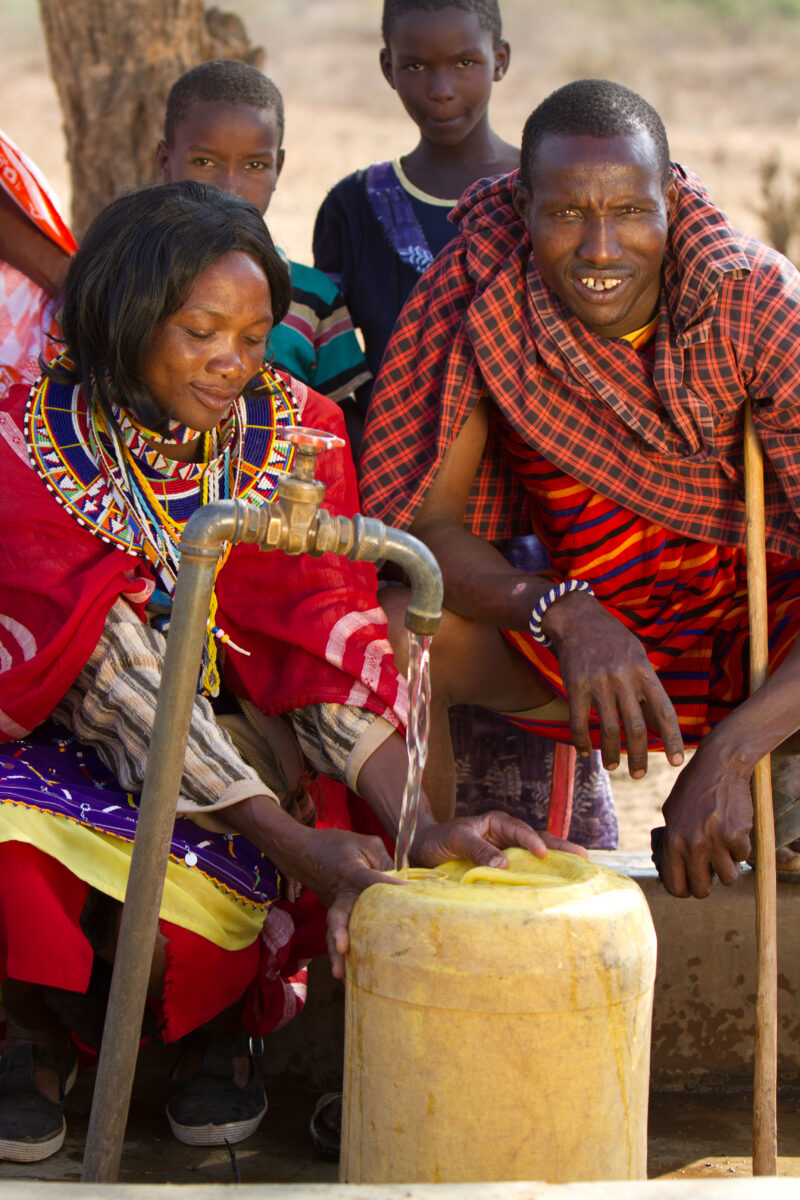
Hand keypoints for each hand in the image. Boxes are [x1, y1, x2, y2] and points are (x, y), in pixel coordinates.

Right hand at [226, 796, 399, 980]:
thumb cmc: (338, 845)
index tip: (409, 893)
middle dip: (340, 932)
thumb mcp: (366, 844)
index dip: (389, 885)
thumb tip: (406, 884)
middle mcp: (340, 892)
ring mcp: (335, 905)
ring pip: (334, 931)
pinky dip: (339, 955)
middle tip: (343, 948)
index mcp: (350, 871)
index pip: (370, 879)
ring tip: (340, 974)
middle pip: (339, 915)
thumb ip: (385, 862)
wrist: (303, 852)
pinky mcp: (335, 915)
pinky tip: (347, 976)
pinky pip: (337, 934)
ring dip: (336, 953)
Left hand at [411, 810, 586, 869]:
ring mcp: (507, 852)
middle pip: (537, 840)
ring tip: (579, 870)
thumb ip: (477, 849)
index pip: (520, 830)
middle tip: (583, 858)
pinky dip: (540, 876)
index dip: (531, 841)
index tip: (542, 853)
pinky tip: (555, 885)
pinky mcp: (503, 869)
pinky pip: (524, 871)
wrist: (422, 850)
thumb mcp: (455, 840)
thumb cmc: (437, 839)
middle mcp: (506, 836)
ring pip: (535, 856)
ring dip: (556, 862)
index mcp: (496, 822)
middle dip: (560, 848)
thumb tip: (503, 865)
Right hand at [543, 591, 683, 776]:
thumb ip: (647, 687)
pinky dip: (581, 741)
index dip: (672, 739)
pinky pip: (578, 721)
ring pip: (607, 728)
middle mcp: (623, 678)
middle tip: (639, 775)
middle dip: (638, 756)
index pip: (664, 711)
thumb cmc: (613, 641)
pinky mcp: (575, 685)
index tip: (677, 762)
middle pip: (635, 727)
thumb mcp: (638, 656)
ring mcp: (598, 682)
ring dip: (611, 753)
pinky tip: (585, 751)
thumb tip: (659, 725)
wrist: (578, 618)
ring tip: (613, 766)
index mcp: (644, 671)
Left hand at [659, 740, 752, 897]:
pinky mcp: (737, 835)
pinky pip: (743, 857)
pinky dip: (741, 848)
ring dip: (729, 867)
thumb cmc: (692, 790)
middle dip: (708, 884)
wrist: (718, 766)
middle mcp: (692, 845)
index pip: (675, 887)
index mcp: (672, 842)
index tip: (691, 882)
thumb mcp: (670, 814)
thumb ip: (669, 842)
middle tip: (711, 870)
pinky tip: (734, 828)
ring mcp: (715, 841)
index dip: (685, 889)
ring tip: (724, 848)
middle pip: (702, 891)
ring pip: (728, 879)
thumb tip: (669, 869)